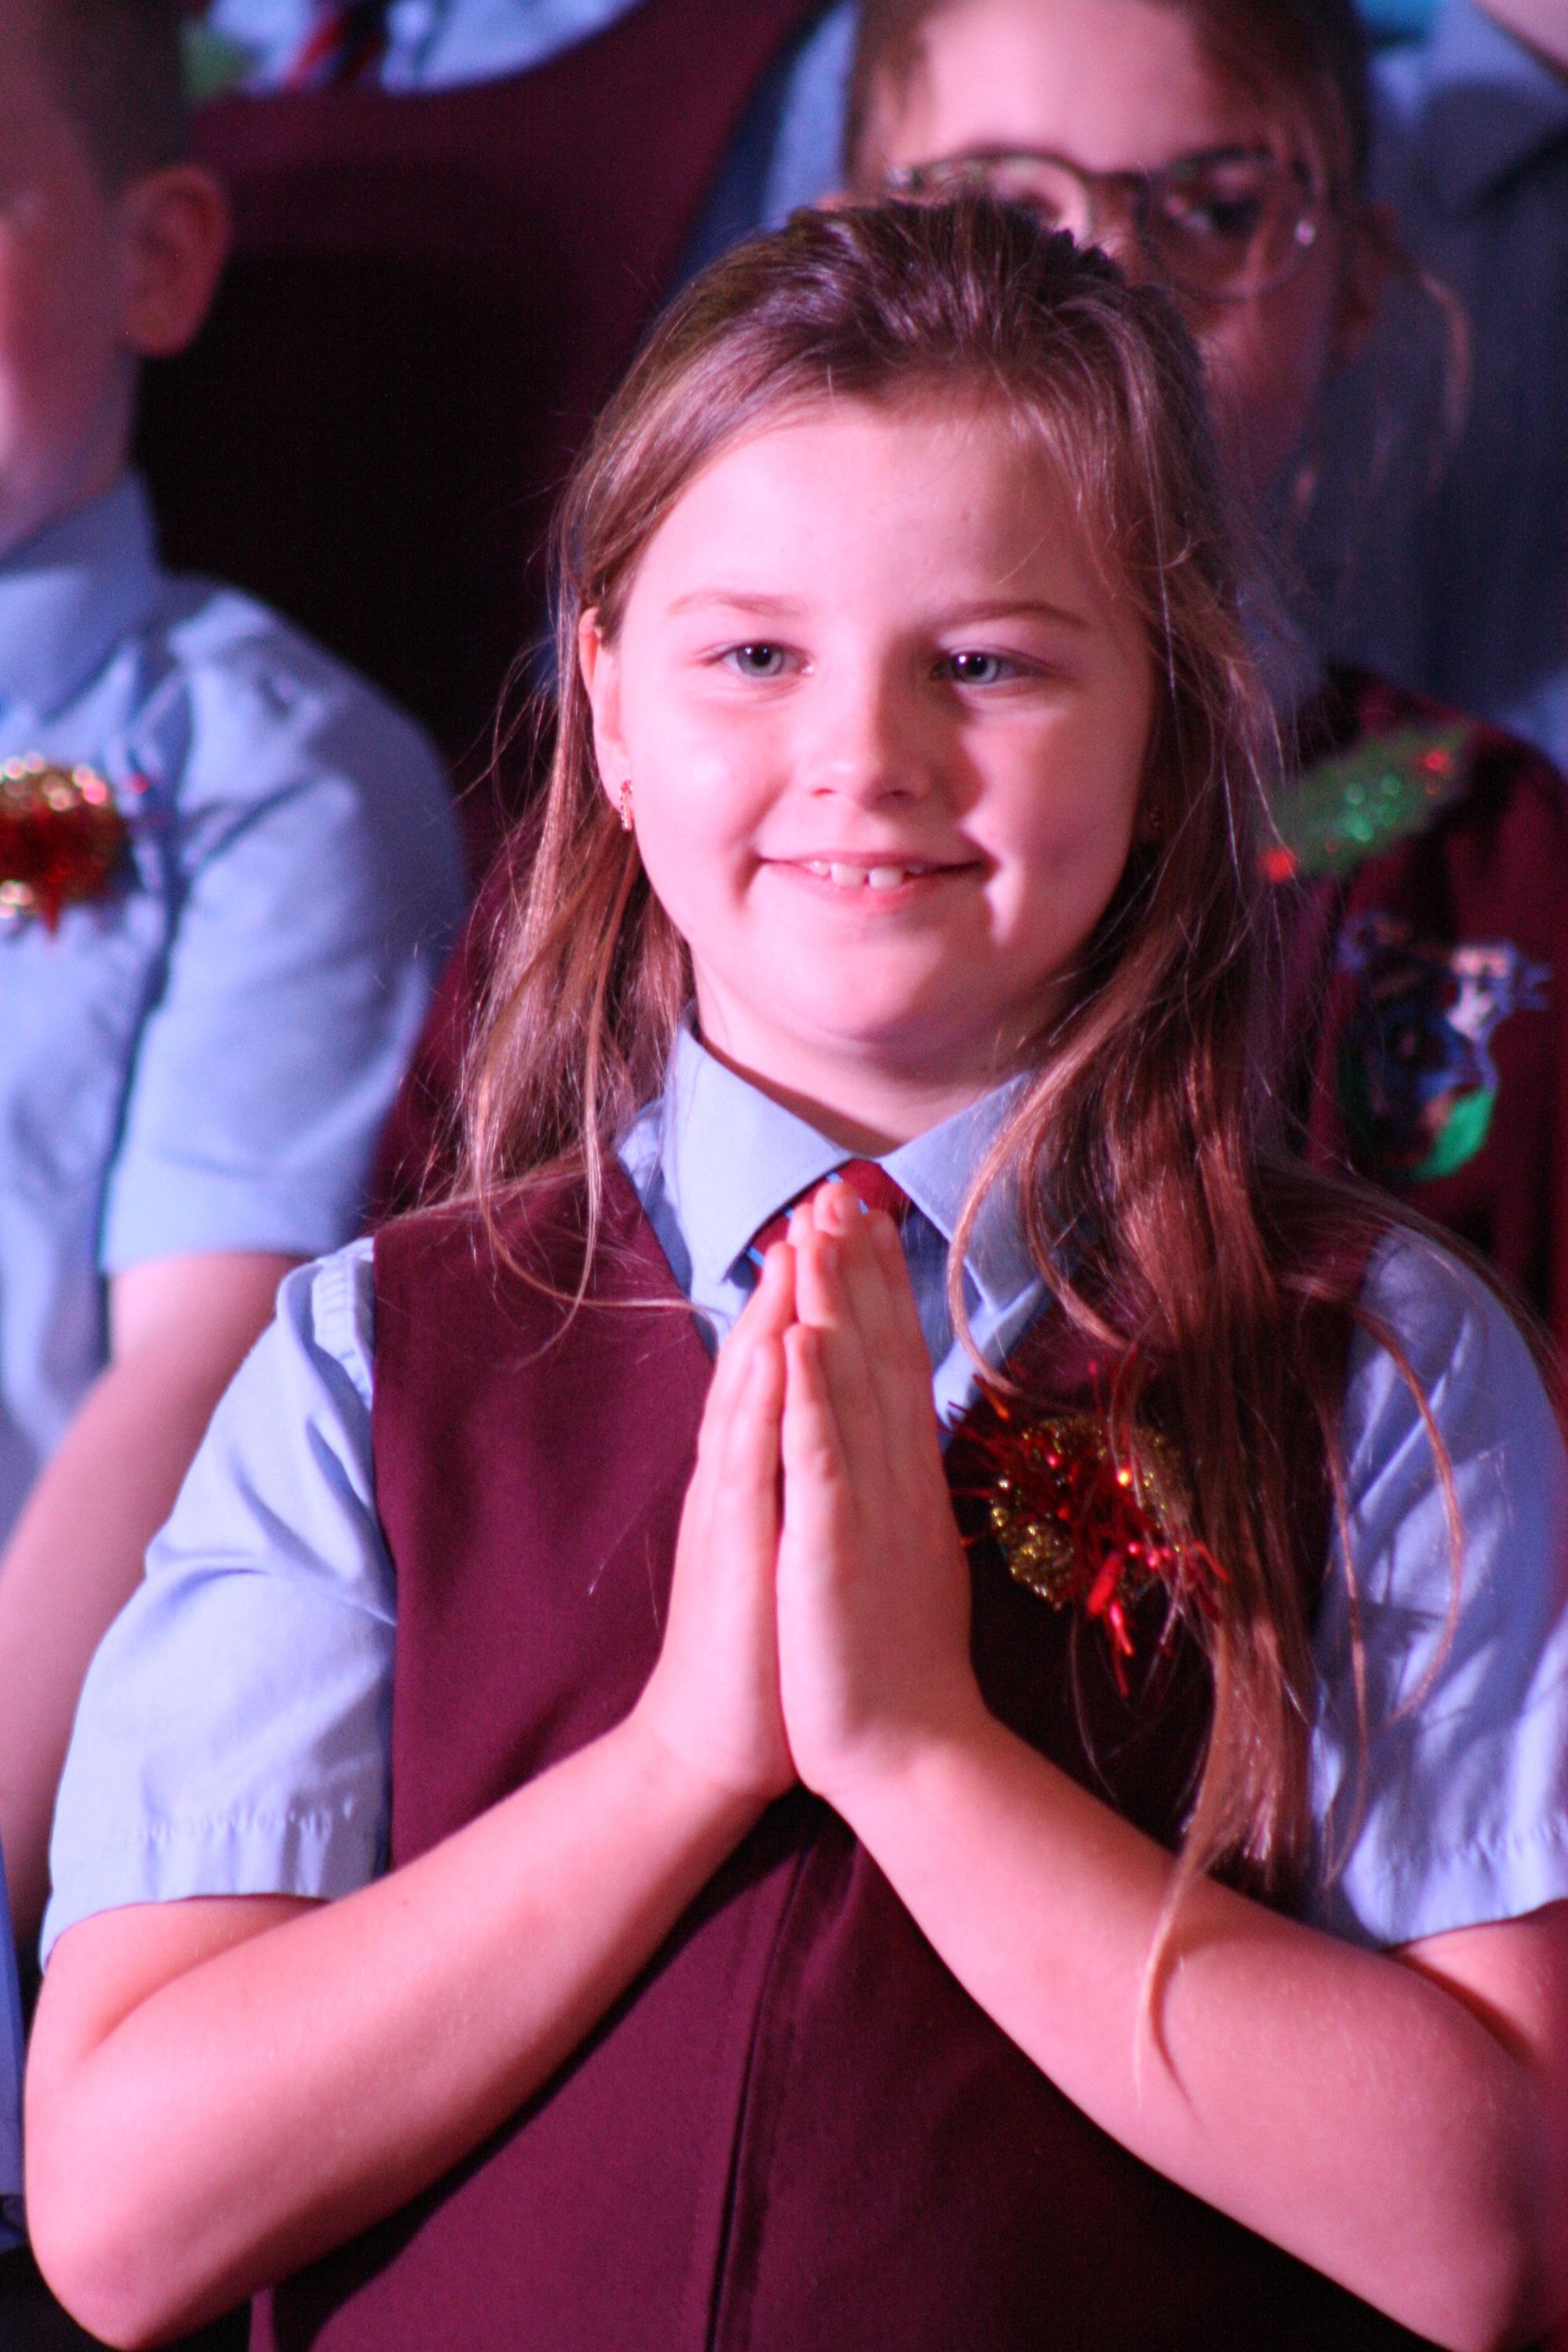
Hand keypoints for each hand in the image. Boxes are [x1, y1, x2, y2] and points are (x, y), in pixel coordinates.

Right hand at [630, 1241, 796, 1811]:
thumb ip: (807, 1480)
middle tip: (827, 1195)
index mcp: (766, 1471)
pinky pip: (748, 1463)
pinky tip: (774, 1350)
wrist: (714, 1743)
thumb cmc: (766, 1649)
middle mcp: (742, 1473)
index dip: (824, 1295)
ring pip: (750, 1390)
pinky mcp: (734, 1548)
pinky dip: (761, 1400)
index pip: (794, 1364)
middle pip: (768, 1354)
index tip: (856, 1227)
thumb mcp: (797, 1543)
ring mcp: (732, 1506)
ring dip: (773, 1314)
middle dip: (800, 1275)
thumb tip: (839, 1429)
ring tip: (798, 1241)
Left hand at [776, 1185, 985, 1809]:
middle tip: (844, 1189)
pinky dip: (813, 1398)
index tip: (861, 1220)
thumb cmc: (892, 1663)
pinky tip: (804, 1341)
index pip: (893, 1364)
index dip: (878, 1288)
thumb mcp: (900, 1552)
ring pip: (852, 1389)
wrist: (907, 1756)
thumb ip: (898, 1488)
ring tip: (821, 1230)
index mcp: (904, 1482)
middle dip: (860, 1269)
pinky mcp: (834, 1552)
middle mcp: (895, 1482)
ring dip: (838, 1306)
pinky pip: (821, 1461)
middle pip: (880, 1355)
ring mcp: (869, 1512)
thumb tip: (903, 1429)